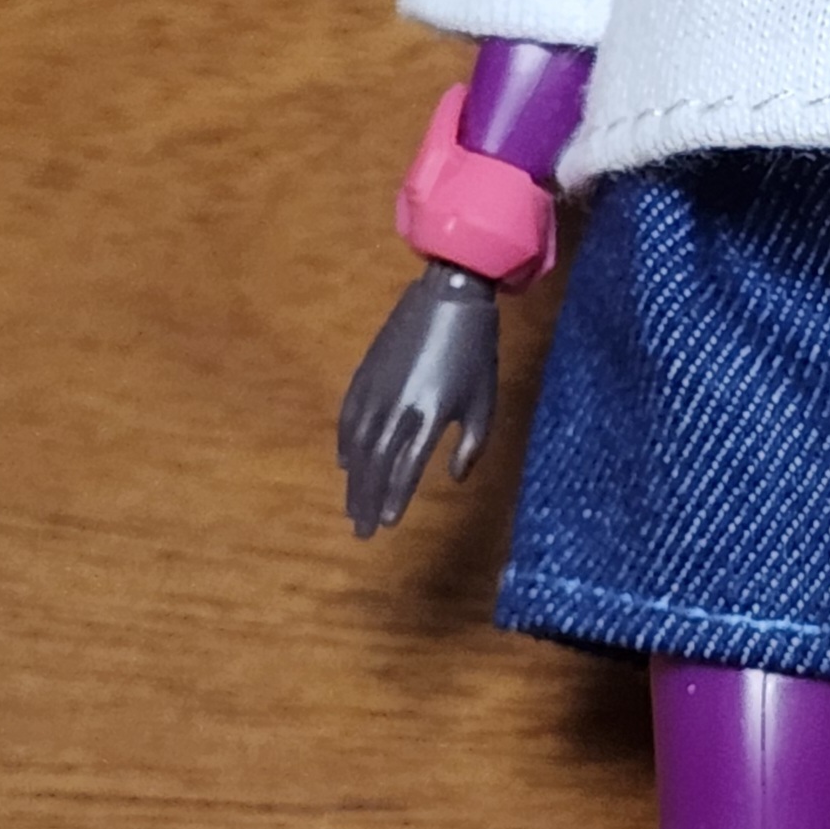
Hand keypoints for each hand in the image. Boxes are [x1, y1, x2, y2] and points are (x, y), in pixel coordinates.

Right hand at [337, 261, 500, 536]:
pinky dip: (344, 444)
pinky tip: (344, 465)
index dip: (396, 498)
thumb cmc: (476, 353)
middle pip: (376, 464)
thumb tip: (453, 477)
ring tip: (352, 508)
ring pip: (358, 445)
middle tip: (362, 531)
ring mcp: (376, 389)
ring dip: (354, 480)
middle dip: (368, 500)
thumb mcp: (484, 401)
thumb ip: (470, 445)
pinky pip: (349, 417)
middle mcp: (397, 406)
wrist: (450, 298)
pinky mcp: (365, 373)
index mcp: (430, 415)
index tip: (389, 524)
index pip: (406, 468)